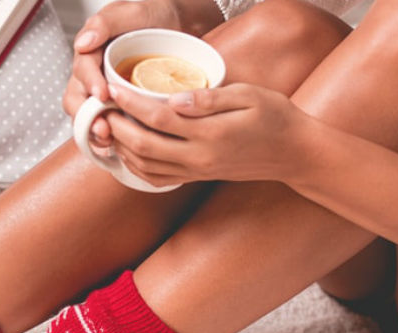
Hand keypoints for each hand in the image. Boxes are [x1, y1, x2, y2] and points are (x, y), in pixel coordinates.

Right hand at [62, 0, 182, 145]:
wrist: (176, 26)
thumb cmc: (151, 16)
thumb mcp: (130, 12)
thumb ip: (105, 23)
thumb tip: (83, 43)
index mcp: (91, 53)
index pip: (82, 71)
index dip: (89, 84)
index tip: (102, 95)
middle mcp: (93, 75)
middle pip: (77, 100)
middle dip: (86, 118)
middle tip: (103, 129)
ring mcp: (104, 94)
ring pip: (88, 117)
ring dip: (94, 133)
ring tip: (108, 143)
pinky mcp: (118, 107)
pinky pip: (106, 125)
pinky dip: (109, 139)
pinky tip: (118, 148)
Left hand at [106, 83, 317, 187]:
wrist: (294, 154)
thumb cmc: (276, 118)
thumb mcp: (250, 96)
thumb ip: (211, 98)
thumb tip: (175, 99)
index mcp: (212, 134)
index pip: (159, 120)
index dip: (132, 104)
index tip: (115, 89)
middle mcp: (200, 158)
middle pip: (144, 147)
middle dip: (117, 127)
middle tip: (103, 109)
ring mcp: (197, 171)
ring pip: (145, 166)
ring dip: (121, 148)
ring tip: (109, 126)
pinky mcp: (197, 177)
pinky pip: (158, 179)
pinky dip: (136, 167)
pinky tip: (127, 150)